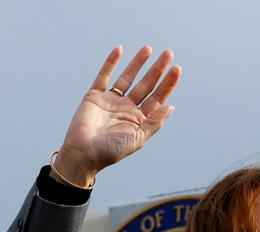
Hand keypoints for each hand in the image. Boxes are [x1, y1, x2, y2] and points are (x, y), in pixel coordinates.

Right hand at [52, 46, 180, 187]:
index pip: (157, 98)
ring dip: (138, 63)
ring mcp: (111, 101)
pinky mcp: (94, 96)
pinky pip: (104, 76)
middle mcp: (127, 108)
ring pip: (127, 78)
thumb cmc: (111, 151)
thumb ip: (154, 123)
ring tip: (149, 49)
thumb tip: (171, 107)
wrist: (83, 154)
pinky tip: (119, 50)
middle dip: (157, 70)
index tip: (176, 69)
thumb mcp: (138, 139)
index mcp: (139, 119)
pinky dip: (110, 63)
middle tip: (168, 53)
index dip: (167, 84)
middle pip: (146, 85)